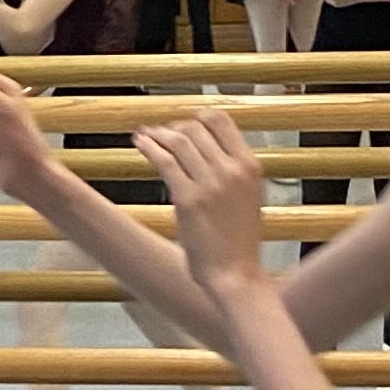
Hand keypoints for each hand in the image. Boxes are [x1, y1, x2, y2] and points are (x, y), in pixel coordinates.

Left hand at [133, 110, 270, 288]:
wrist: (235, 273)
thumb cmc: (239, 241)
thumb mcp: (249, 197)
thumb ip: (233, 171)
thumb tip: (209, 148)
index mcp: (250, 167)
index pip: (222, 121)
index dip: (198, 116)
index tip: (185, 121)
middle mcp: (231, 170)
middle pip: (196, 127)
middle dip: (175, 126)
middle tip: (162, 131)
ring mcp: (209, 183)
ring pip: (178, 140)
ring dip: (158, 133)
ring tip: (147, 134)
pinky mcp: (187, 198)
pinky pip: (164, 161)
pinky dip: (148, 147)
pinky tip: (140, 143)